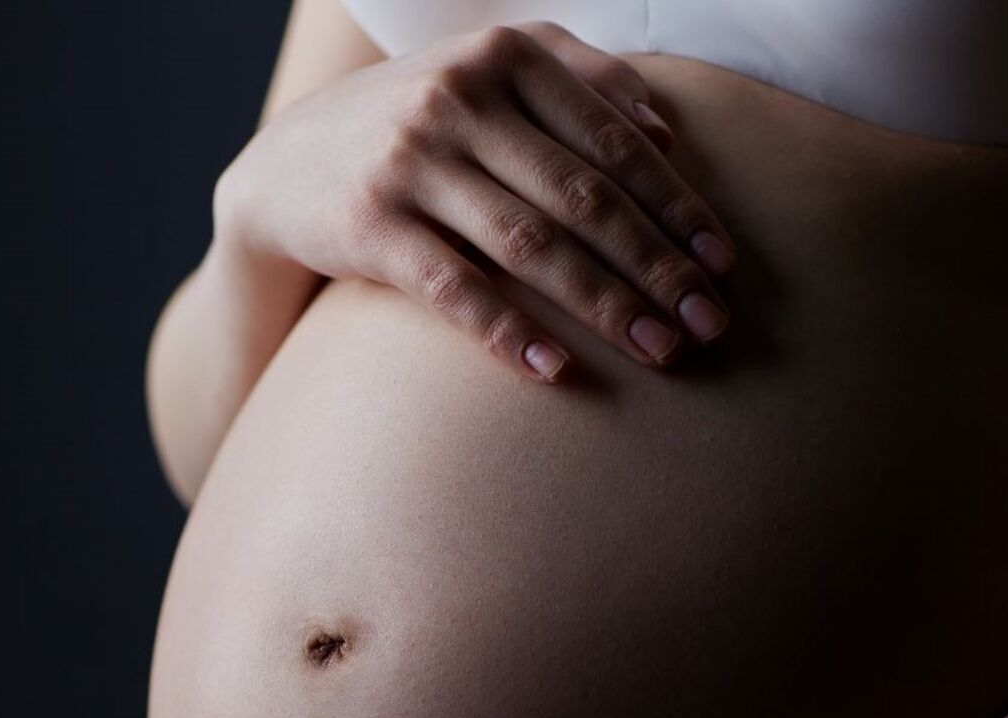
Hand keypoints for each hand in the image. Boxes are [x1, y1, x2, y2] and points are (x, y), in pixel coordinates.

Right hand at [213, 21, 736, 381]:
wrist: (283, 168)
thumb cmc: (415, 125)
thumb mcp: (489, 75)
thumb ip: (579, 78)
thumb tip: (669, 129)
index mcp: (503, 56)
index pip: (614, 141)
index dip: (677, 207)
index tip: (724, 265)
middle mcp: (457, 98)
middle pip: (584, 197)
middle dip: (657, 266)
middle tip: (710, 323)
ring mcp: (410, 161)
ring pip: (531, 245)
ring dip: (605, 305)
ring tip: (659, 352)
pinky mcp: (369, 225)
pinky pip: (455, 289)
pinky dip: (510, 333)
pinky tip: (558, 371)